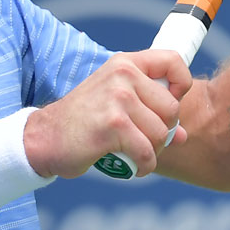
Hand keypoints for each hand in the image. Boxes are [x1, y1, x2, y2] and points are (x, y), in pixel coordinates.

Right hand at [25, 50, 191, 177]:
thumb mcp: (114, 104)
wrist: (44, 138)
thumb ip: (149, 112)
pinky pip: (147, 151)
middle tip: (144, 141)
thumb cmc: (82, 123)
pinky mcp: (113, 125)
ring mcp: (117, 99)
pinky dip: (145, 165)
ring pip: (162, 133)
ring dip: (154, 151)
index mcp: (125, 64)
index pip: (173, 62)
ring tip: (136, 154)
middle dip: (164, 132)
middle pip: (171, 108)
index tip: (166, 107)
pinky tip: (136, 167)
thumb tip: (184, 135)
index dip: (181, 86)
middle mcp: (123, 75)